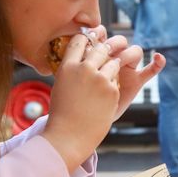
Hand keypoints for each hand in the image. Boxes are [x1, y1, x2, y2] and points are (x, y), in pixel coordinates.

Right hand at [41, 31, 121, 168]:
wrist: (69, 136)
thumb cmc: (62, 113)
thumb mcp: (61, 86)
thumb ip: (72, 70)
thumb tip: (84, 57)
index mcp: (68, 66)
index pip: (80, 41)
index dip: (86, 40)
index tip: (90, 42)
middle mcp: (84, 69)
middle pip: (100, 48)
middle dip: (104, 50)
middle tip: (105, 54)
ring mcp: (100, 79)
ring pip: (113, 62)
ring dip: (112, 67)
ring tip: (105, 77)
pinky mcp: (113, 91)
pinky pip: (116, 80)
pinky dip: (113, 85)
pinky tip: (104, 97)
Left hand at [84, 27, 165, 120]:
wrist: (83, 120)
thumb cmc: (75, 98)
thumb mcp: (74, 76)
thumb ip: (80, 59)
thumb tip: (82, 43)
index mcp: (97, 53)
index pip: (102, 35)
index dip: (98, 35)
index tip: (91, 40)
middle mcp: (113, 57)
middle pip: (119, 41)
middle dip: (113, 43)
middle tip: (105, 51)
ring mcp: (126, 68)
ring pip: (134, 52)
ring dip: (128, 53)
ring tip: (119, 62)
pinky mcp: (137, 80)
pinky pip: (150, 70)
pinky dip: (157, 63)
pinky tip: (159, 57)